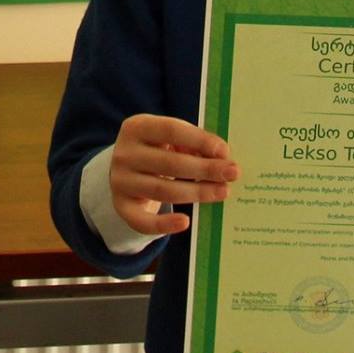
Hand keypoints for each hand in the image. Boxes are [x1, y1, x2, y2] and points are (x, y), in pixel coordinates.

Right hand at [108, 113, 238, 237]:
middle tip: (233, 173)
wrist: (126, 172)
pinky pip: (142, 221)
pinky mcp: (121, 206)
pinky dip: (164, 225)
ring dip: (197, 193)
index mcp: (137, 127)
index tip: (225, 151)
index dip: (199, 140)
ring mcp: (120, 181)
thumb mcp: (168, 139)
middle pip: (169, 163)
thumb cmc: (157, 151)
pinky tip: (185, 222)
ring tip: (223, 192)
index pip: (170, 130)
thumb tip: (221, 157)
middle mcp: (124, 153)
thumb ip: (191, 144)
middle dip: (205, 169)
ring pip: (162, 190)